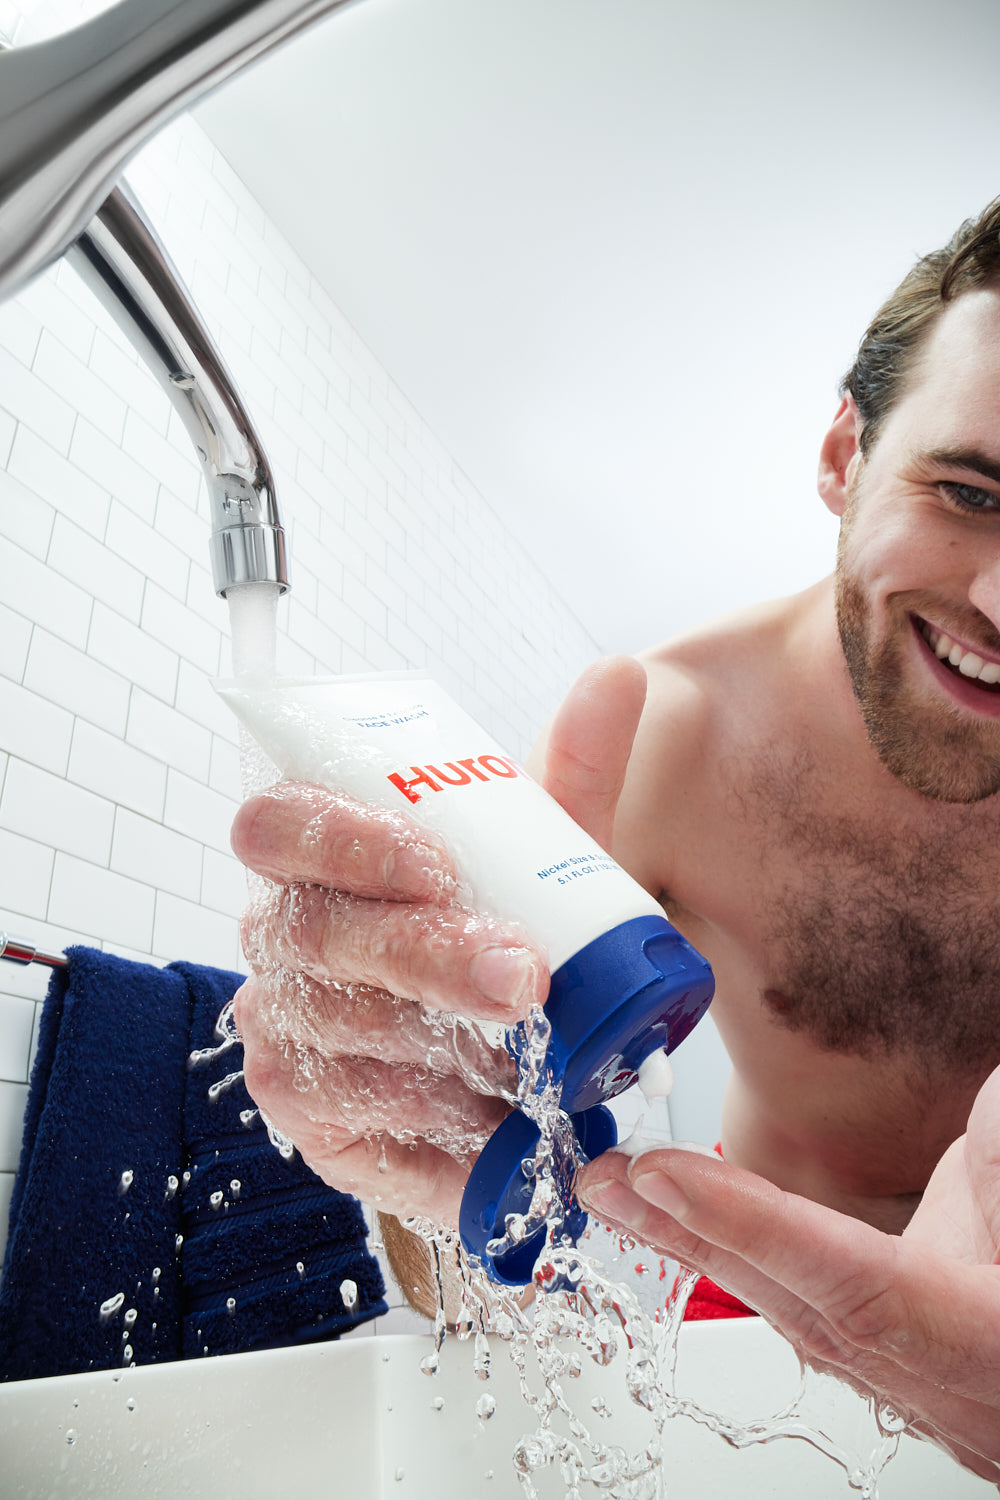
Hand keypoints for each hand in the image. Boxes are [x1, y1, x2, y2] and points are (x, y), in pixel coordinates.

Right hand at [230, 656, 646, 1227]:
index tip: (435, 865)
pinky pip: (346, 1121)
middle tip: (521, 977)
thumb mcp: (547, 861)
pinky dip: (425, 1125)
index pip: (277, 823)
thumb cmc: (511, 933)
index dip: (341, 840)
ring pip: (330, 1031)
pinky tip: (488, 1121)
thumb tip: (619, 674)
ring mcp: (286, 1027)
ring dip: (434, 1047)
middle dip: (420, 954)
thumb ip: (575, 773)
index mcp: (320, 856)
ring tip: (526, 1061)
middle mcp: (286, 937)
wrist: (521, 1054)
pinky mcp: (307, 1116)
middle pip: (311, 934)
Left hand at [576, 1067, 999, 1481]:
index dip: (759, 1230)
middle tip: (604, 1175)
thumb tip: (971, 1138)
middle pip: (808, 1315)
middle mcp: (966, 1390)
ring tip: (624, 1188)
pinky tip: (700, 1221)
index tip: (664, 1175)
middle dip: (697, 1241)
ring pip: (805, 1320)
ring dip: (709, 1251)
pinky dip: (756, 1263)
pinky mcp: (926, 1364)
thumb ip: (993, 1162)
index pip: (862, 1288)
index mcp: (996, 1343)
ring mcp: (944, 1393)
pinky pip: (824, 1314)